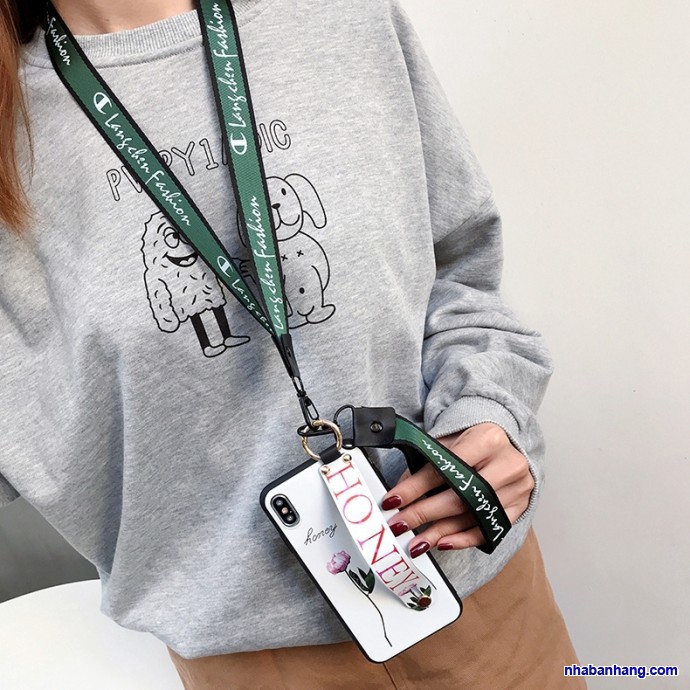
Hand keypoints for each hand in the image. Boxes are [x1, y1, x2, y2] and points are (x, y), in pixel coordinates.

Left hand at [380, 423, 533, 555]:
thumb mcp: (450, 441)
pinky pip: (490, 530)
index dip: (415, 487)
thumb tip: (398, 494)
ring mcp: (518, 487)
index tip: (392, 502)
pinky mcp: (521, 505)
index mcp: (488, 439)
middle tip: (399, 525)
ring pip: (473, 516)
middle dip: (424, 513)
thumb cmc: (474, 442)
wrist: (507, 443)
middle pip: (460, 496)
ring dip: (440, 532)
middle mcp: (508, 463)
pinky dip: (464, 539)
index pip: (445, 467)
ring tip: (416, 542)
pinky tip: (442, 542)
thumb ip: (426, 463)